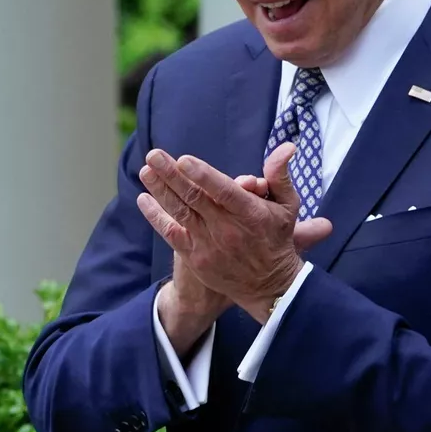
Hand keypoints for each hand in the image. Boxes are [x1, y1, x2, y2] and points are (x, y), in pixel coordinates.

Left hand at [136, 143, 334, 321]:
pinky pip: (171, 233)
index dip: (203, 176)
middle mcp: (227, 229)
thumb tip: (287, 146)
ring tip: (146, 170)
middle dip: (172, 175)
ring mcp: (208, 244)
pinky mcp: (195, 257)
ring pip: (180, 212)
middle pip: (195, 198)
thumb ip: (280, 176)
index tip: (184, 160)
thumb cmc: (276, 238)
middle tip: (154, 155)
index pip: (224, 192)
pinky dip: (156, 216)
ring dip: (160, 190)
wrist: (268, 285)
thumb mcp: (287, 207)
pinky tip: (143, 199)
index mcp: (250, 214)